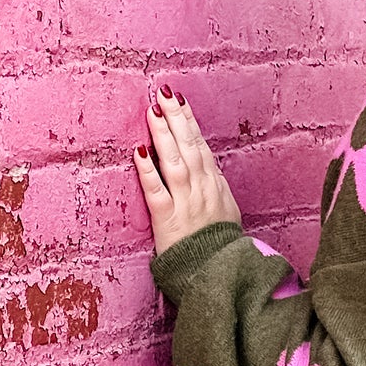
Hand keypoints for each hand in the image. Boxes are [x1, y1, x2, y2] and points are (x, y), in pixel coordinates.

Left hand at [135, 84, 241, 250]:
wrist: (220, 273)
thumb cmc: (221, 244)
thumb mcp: (226, 209)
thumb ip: (214, 185)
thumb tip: (205, 163)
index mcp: (215, 185)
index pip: (201, 146)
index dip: (189, 122)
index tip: (178, 100)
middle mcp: (202, 189)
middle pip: (189, 147)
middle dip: (176, 117)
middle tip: (162, 93)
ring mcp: (186, 202)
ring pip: (174, 162)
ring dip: (163, 134)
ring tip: (152, 111)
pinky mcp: (169, 220)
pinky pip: (157, 191)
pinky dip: (148, 171)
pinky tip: (139, 151)